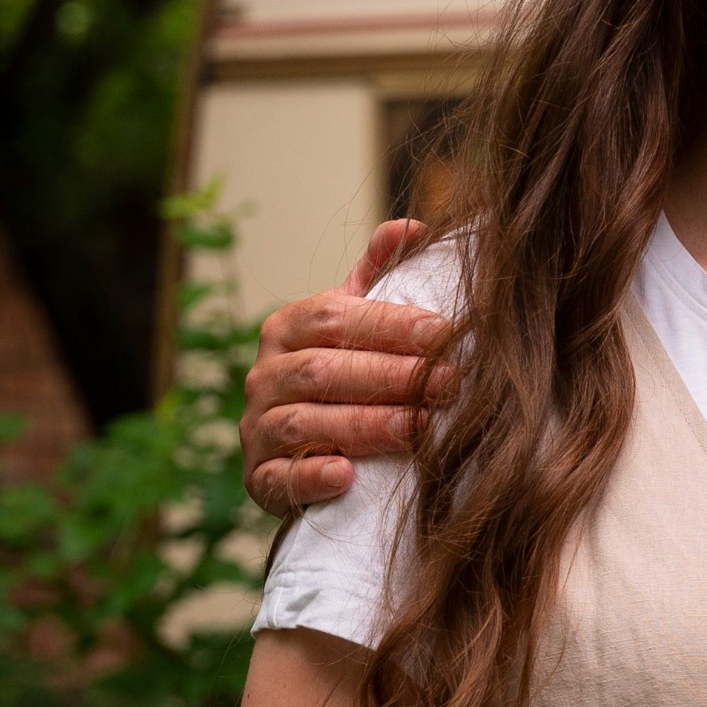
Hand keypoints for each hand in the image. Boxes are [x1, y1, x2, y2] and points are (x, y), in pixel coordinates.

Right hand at [243, 217, 454, 515]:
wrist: (303, 448)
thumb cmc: (342, 375)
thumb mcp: (354, 323)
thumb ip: (378, 278)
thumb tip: (415, 227)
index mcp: (287, 328)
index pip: (334, 318)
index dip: (389, 325)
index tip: (443, 332)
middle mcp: (264, 375)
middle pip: (324, 371)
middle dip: (391, 377)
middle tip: (450, 384)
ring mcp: (257, 428)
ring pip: (307, 423)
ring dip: (368, 425)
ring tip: (422, 428)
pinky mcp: (260, 479)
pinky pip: (279, 478)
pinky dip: (310, 477)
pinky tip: (346, 475)